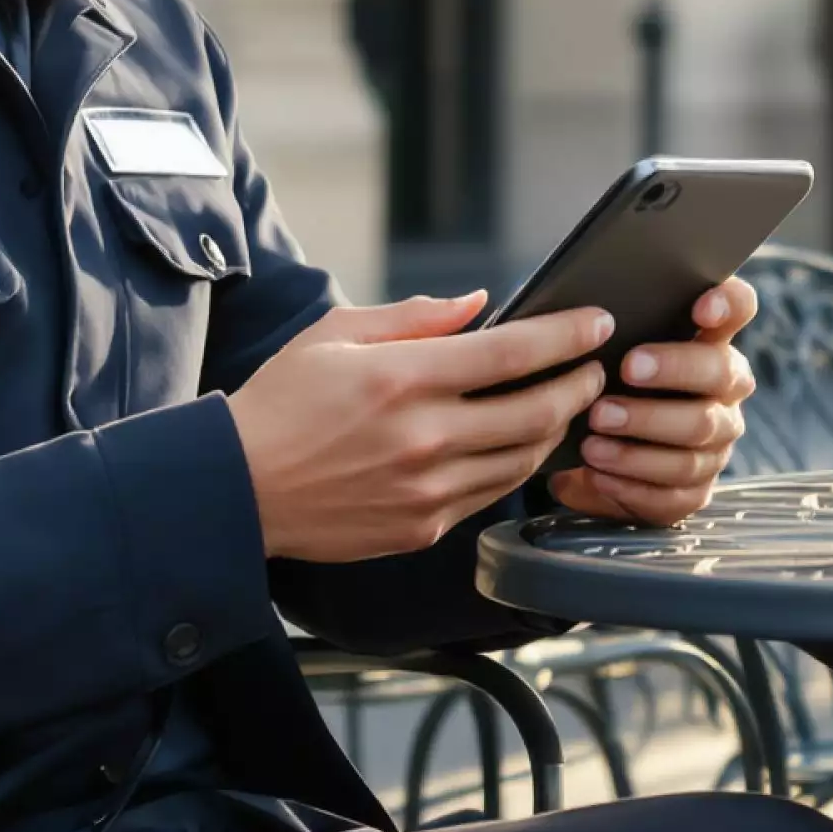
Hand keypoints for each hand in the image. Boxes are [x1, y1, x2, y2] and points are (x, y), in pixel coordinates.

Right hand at [225, 293, 611, 561]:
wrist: (236, 489)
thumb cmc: (281, 402)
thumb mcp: (336, 333)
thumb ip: (415, 315)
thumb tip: (479, 304)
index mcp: (403, 378)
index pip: (513, 354)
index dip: (567, 336)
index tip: (596, 322)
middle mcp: (423, 437)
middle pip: (537, 411)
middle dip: (581, 385)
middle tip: (596, 367)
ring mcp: (427, 490)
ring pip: (524, 458)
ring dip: (557, 428)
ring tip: (566, 403)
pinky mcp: (423, 527)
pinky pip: (492, 494)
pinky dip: (518, 465)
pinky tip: (521, 443)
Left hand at [546, 277, 757, 526]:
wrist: (590, 458)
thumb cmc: (601, 390)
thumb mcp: (601, 358)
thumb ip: (605, 335)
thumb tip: (574, 323)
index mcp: (708, 342)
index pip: (738, 307)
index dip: (727, 304)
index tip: (701, 306)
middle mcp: (724, 391)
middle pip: (720, 373)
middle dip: (674, 369)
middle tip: (626, 370)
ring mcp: (716, 443)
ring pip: (696, 436)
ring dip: (643, 434)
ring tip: (594, 436)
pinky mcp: (697, 491)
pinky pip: (676, 492)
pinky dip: (634, 484)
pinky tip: (600, 474)